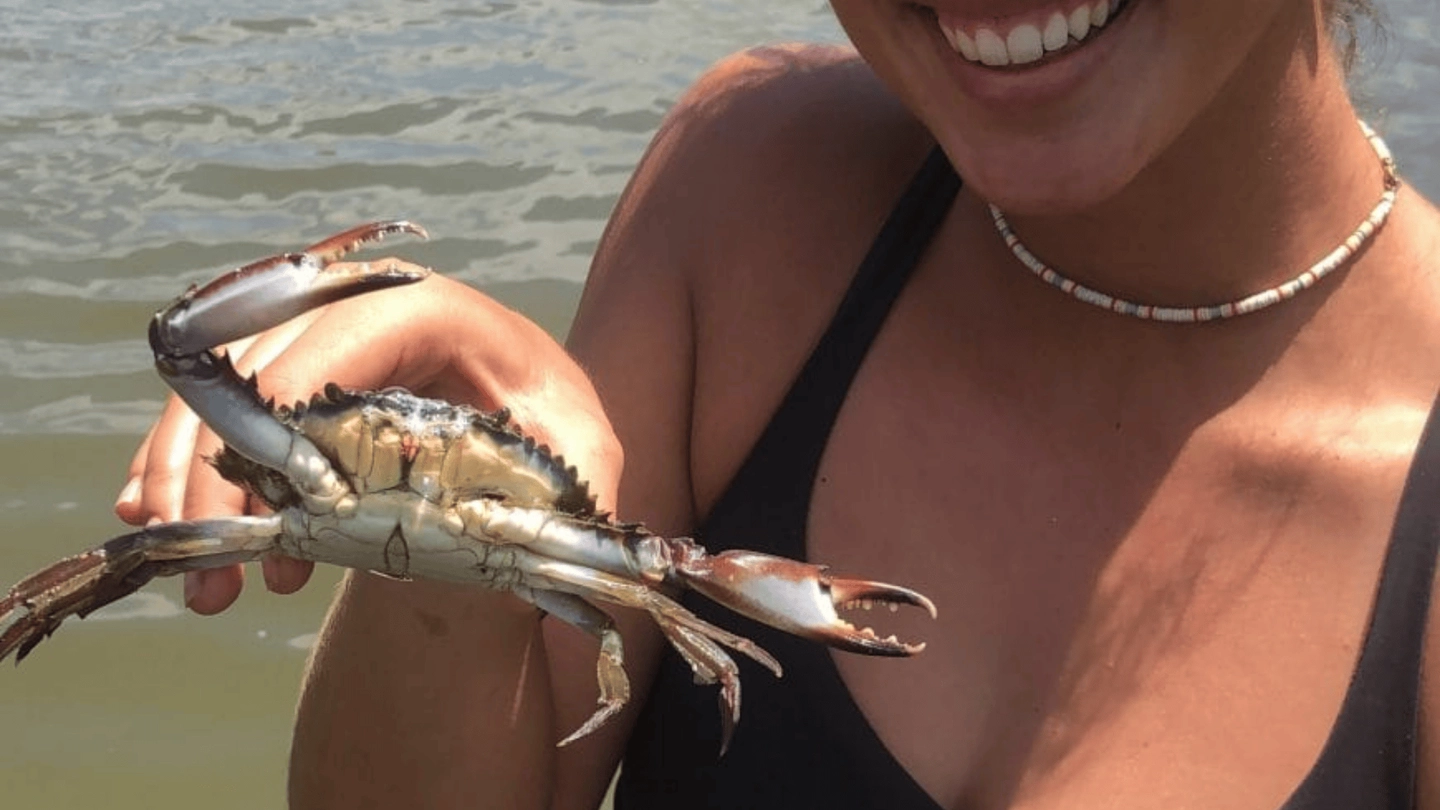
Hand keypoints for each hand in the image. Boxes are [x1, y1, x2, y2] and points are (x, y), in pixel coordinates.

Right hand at [114, 267, 621, 614]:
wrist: (525, 424)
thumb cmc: (554, 431)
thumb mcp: (584, 457)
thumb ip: (580, 496)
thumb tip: (556, 565)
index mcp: (431, 309)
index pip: (344, 335)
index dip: (290, 406)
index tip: (268, 499)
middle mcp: (356, 308)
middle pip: (259, 366)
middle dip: (223, 469)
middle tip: (221, 570)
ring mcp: (311, 337)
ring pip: (218, 392)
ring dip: (193, 485)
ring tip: (213, 585)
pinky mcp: (282, 375)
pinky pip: (213, 412)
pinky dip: (186, 470)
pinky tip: (183, 534)